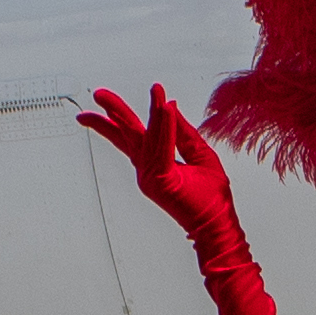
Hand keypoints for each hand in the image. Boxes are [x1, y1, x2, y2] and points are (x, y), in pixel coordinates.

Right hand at [77, 83, 242, 268]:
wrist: (217, 225)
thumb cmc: (211, 199)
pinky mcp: (160, 180)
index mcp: (154, 164)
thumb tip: (171, 107)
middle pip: (126, 135)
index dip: (125, 115)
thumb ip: (184, 133)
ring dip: (149, 110)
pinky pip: (161, 147)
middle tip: (98, 94)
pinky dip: (163, 126)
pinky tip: (164, 107)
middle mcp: (147, 169)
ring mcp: (150, 176)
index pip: (135, 135)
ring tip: (153, 89)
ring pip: (146, 136)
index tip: (122, 97)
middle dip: (112, 112)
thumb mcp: (200, 155)